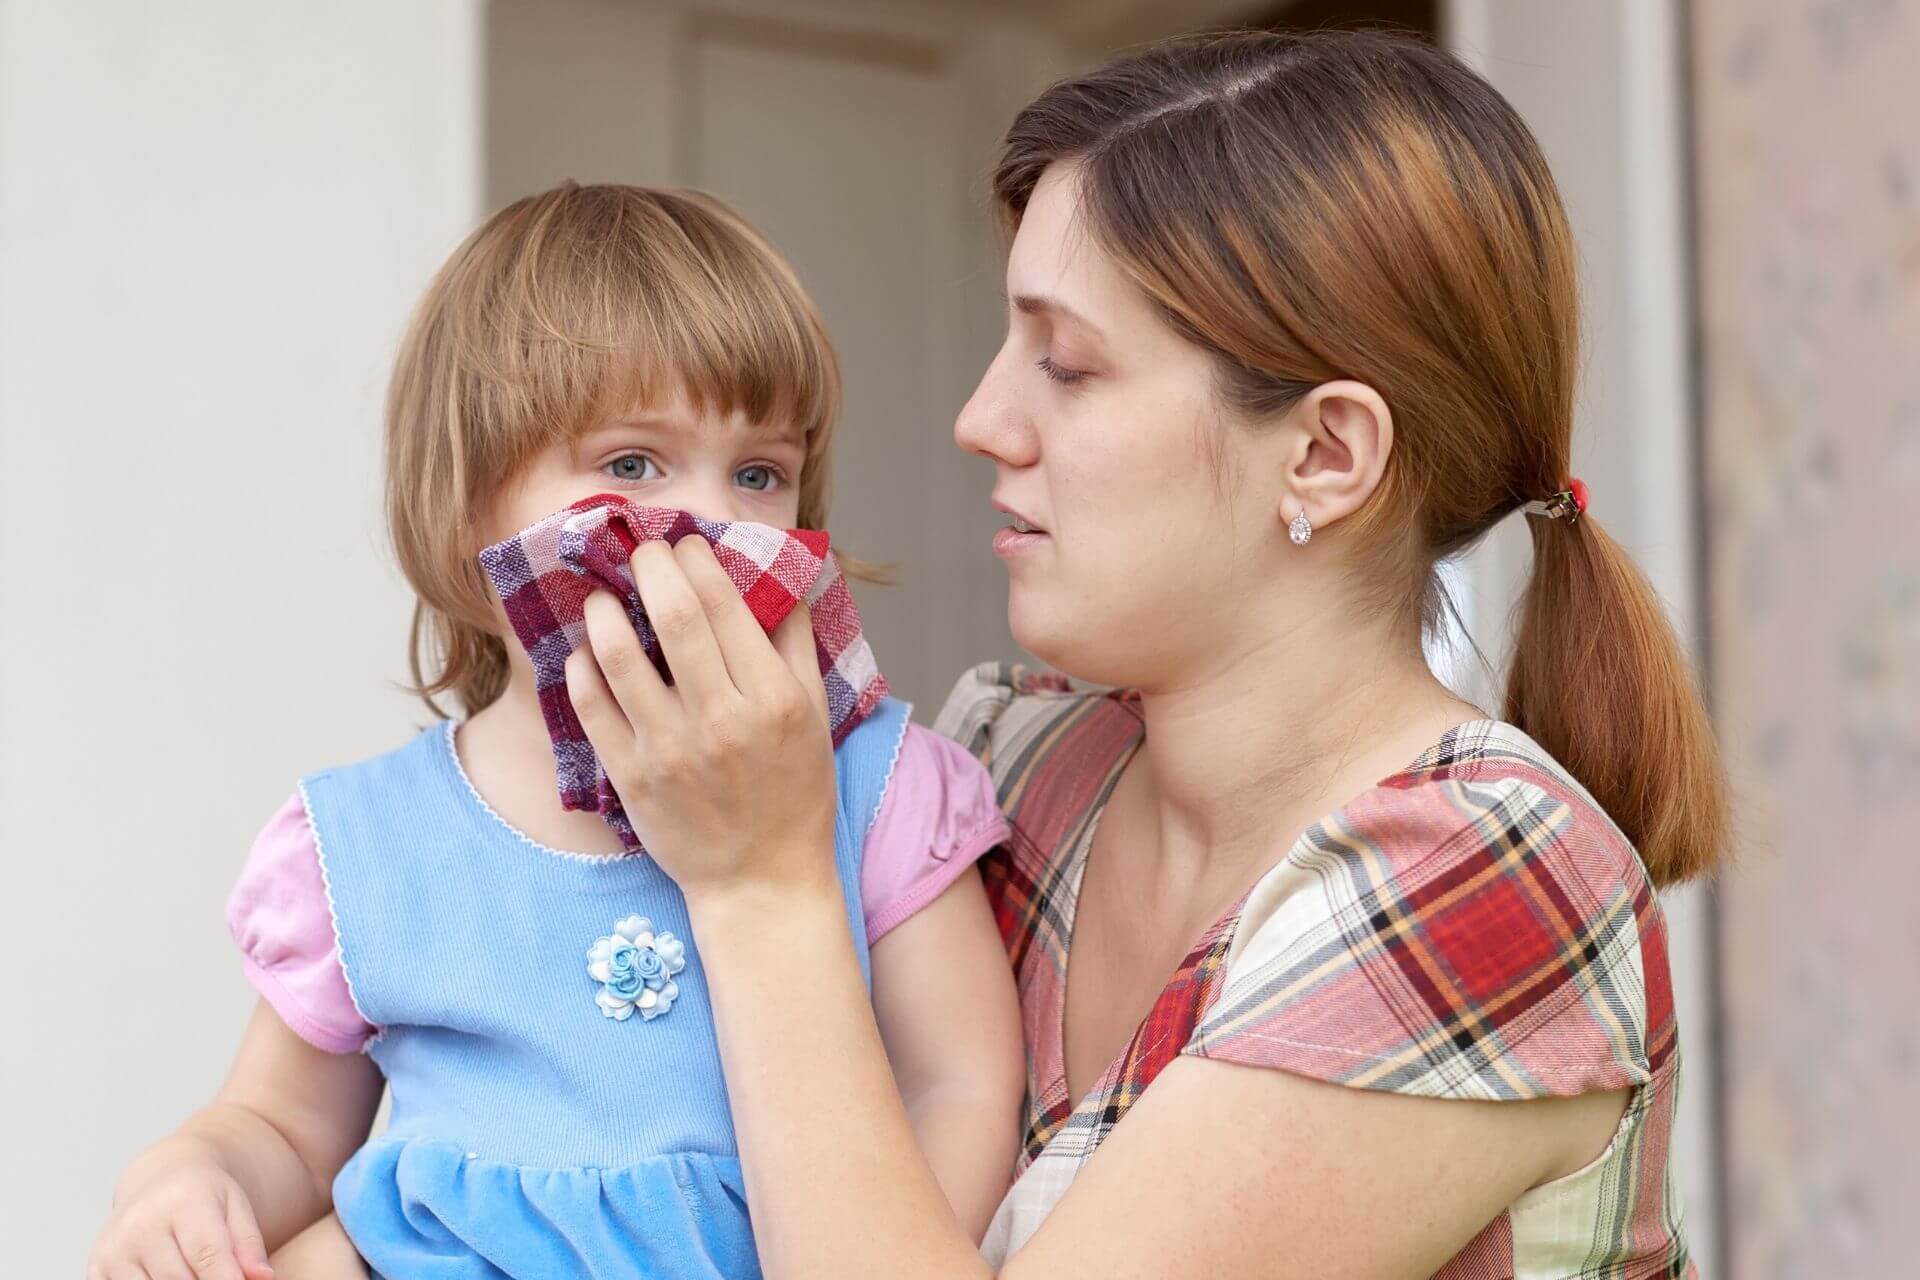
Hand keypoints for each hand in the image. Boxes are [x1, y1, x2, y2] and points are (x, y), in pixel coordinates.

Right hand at [89, 1148, 273, 1279]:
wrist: (159, 1179)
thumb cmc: (206, 1196)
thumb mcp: (235, 1206)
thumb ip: (249, 1244)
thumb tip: (264, 1278)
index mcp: (182, 1201)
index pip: (208, 1255)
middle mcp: (141, 1224)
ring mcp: (114, 1249)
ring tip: (198, 1275)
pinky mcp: (97, 1269)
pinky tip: (170, 1278)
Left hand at [566, 536, 838, 904]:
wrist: (762, 880)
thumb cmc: (794, 794)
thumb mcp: (813, 715)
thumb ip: (795, 641)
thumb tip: (780, 574)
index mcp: (772, 698)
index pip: (726, 605)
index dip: (697, 560)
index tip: (684, 544)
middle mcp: (722, 720)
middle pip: (674, 617)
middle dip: (650, 567)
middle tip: (641, 550)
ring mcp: (671, 750)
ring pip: (622, 657)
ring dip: (606, 610)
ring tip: (605, 595)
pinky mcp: (632, 778)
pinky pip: (593, 708)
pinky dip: (583, 668)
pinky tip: (587, 651)